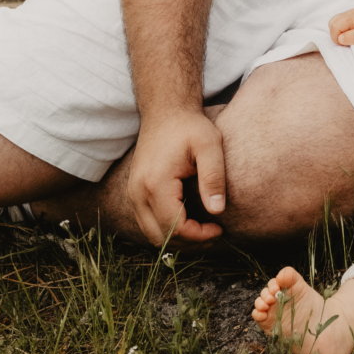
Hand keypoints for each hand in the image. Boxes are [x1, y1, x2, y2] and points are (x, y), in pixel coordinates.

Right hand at [127, 108, 226, 245]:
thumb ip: (213, 176)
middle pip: (161, 237)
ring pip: (152, 234)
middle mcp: (137, 193)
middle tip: (214, 233)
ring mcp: (133, 194)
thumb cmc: (189, 126)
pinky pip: (148, 223)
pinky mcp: (135, 193)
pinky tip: (189, 221)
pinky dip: (167, 229)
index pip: (175, 228)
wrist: (164, 111)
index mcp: (155, 184)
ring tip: (204, 230)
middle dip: (189, 242)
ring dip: (178, 238)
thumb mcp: (209, 145)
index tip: (220, 228)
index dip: (199, 236)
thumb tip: (217, 211)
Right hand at [330, 6, 353, 47]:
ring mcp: (350, 12)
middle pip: (332, 22)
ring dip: (337, 31)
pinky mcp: (352, 15)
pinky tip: (350, 33)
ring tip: (349, 37)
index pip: (334, 27)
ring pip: (334, 21)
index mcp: (353, 17)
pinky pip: (340, 20)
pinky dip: (341, 28)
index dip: (337, 38)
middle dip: (336, 34)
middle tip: (348, 41)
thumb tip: (340, 38)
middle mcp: (350, 12)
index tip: (346, 44)